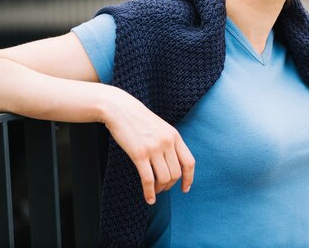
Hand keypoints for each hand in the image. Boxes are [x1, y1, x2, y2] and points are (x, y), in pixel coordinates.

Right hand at [101, 86, 194, 204]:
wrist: (119, 109)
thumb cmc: (138, 119)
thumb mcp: (160, 127)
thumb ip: (168, 142)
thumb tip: (172, 164)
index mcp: (174, 136)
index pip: (189, 162)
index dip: (189, 178)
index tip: (185, 189)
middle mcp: (167, 142)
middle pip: (176, 173)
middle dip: (170, 186)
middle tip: (161, 189)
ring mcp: (154, 148)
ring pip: (164, 179)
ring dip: (160, 189)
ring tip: (154, 191)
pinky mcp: (139, 154)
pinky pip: (149, 180)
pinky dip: (149, 192)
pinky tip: (148, 198)